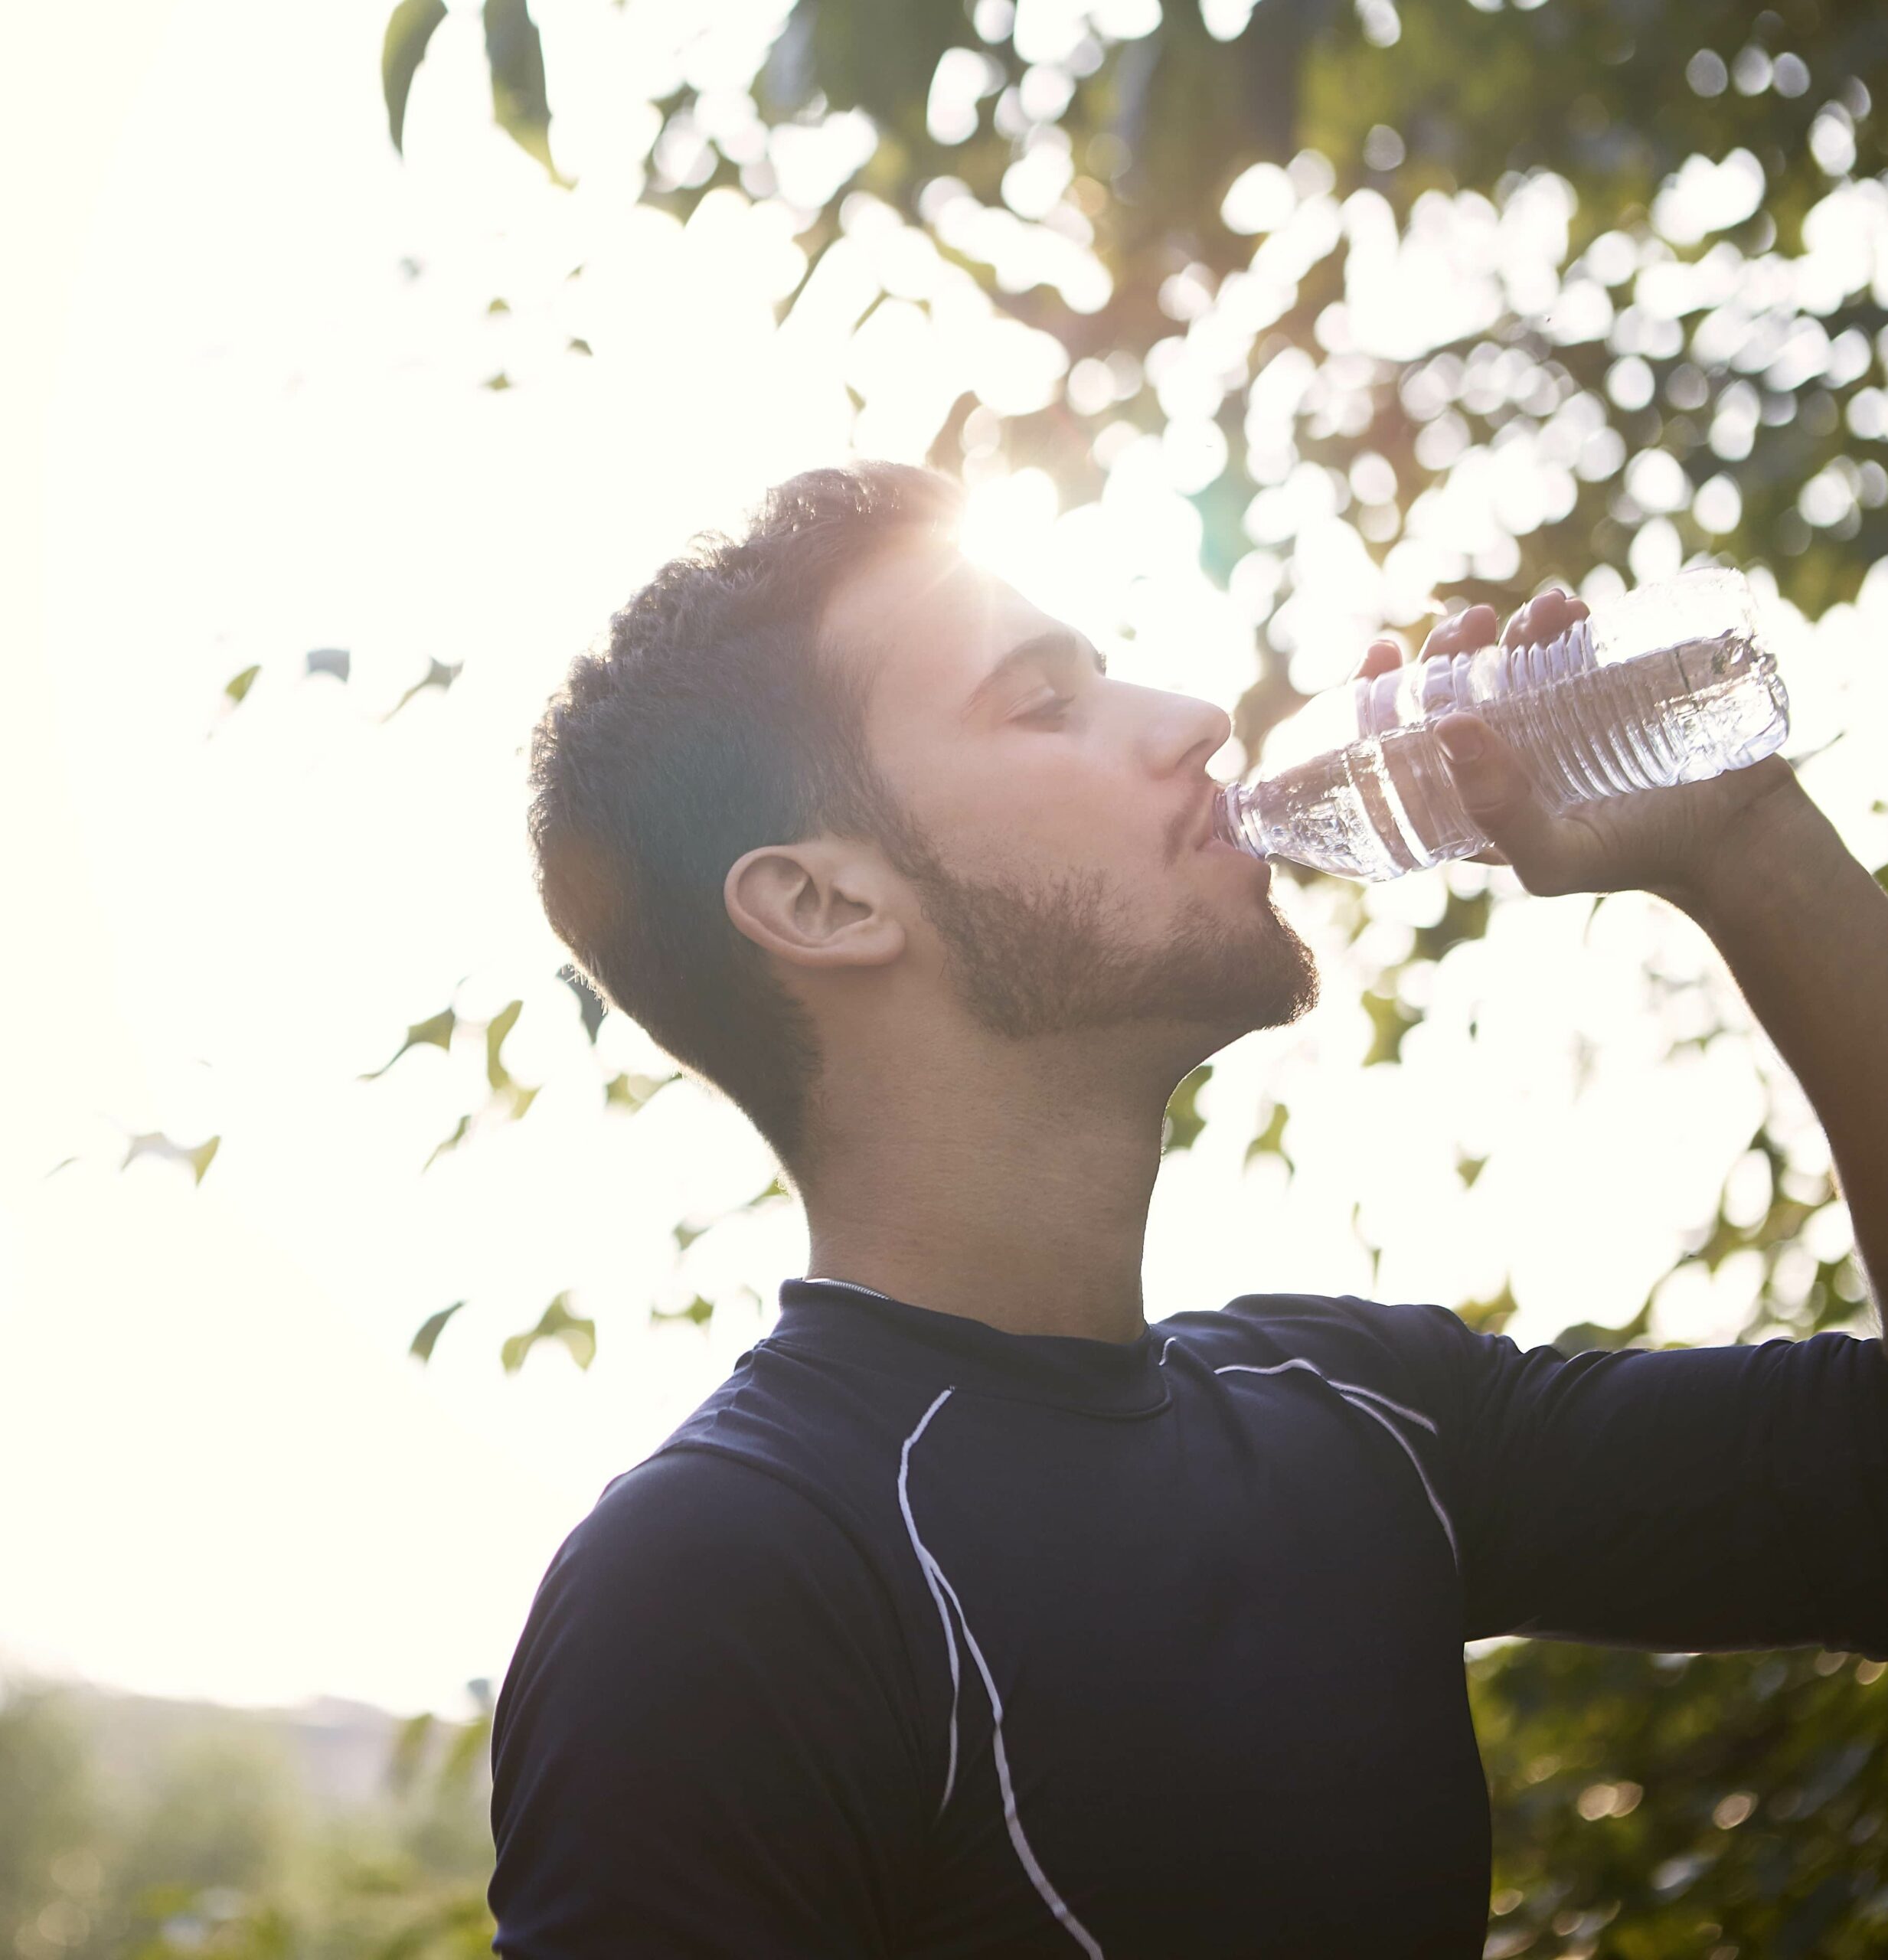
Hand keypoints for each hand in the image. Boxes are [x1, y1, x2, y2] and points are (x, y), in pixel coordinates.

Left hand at [1354, 591, 1805, 904]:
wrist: (1734, 838)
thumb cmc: (1632, 859)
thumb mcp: (1552, 858)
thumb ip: (1497, 812)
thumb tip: (1446, 726)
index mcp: (1467, 797)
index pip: (1398, 744)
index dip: (1376, 696)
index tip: (1383, 652)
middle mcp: (1501, 755)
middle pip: (1448, 690)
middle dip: (1447, 649)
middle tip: (1470, 624)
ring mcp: (1550, 720)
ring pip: (1504, 659)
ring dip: (1506, 627)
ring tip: (1534, 613)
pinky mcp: (1601, 690)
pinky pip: (1565, 644)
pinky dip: (1558, 619)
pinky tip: (1565, 608)